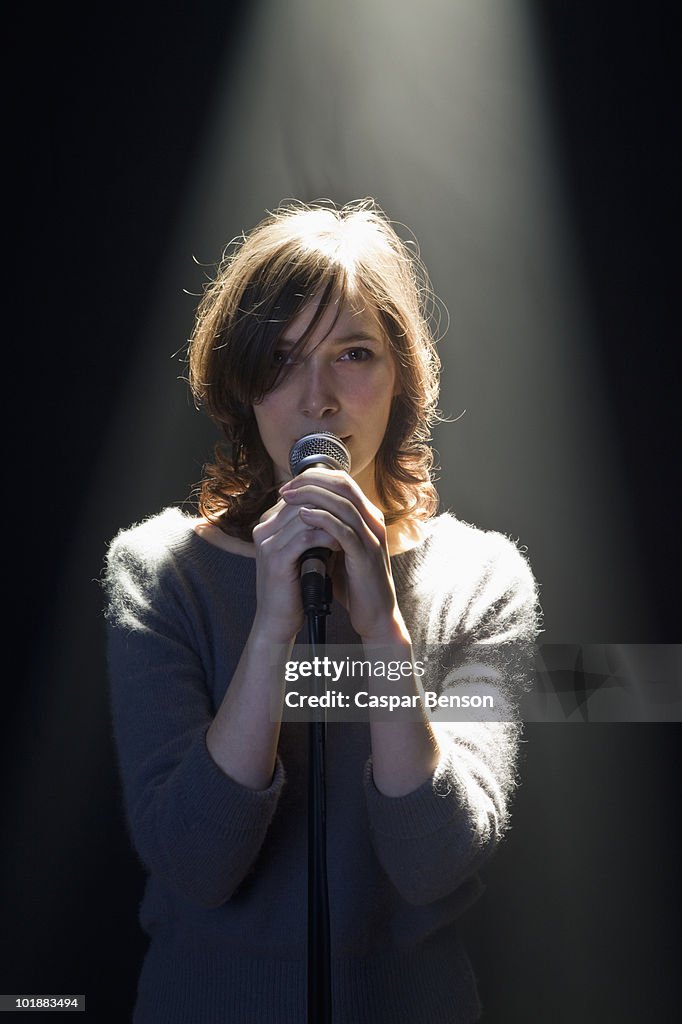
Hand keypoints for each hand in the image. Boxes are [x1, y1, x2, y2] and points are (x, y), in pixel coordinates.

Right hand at [251, 494, 341, 643]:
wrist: (278, 621)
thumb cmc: (294, 586)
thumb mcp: (302, 551)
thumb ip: (311, 529)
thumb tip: (337, 508)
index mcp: (268, 524)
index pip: (299, 496)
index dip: (326, 499)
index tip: (349, 509)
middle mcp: (263, 528)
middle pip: (302, 500)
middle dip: (331, 507)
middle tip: (354, 516)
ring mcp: (267, 542)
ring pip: (306, 516)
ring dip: (332, 521)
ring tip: (350, 530)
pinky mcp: (276, 558)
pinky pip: (306, 537)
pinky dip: (327, 538)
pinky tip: (341, 544)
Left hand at [278, 469, 408, 643]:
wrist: (374, 612)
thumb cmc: (354, 581)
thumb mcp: (338, 548)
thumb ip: (325, 530)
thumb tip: (297, 514)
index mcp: (367, 516)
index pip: (342, 482)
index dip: (314, 478)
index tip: (288, 486)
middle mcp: (373, 520)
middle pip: (343, 485)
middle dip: (311, 482)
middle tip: (285, 489)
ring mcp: (371, 537)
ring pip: (343, 503)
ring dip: (312, 496)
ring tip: (287, 498)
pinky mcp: (366, 555)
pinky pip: (343, 530)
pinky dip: (321, 520)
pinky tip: (302, 517)